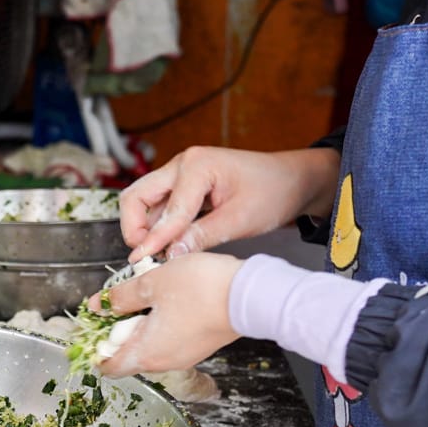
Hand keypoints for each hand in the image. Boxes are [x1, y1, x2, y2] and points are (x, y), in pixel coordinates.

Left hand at [88, 253, 243, 377]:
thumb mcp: (151, 283)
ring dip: (140, 325)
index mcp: (146, 353)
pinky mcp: (198, 346)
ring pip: (150, 347)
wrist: (250, 295)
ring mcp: (183, 356)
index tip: (91, 328)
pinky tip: (166, 299)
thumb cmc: (201, 289)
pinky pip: (169, 341)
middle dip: (117, 332)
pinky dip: (160, 324)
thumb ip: (120, 296)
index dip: (94, 349)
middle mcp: (164, 362)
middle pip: (128, 356)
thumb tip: (98, 304)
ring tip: (144, 294)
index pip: (108, 368)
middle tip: (118, 303)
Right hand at [119, 145, 339, 260]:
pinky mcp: (184, 187)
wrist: (293, 181)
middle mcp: (182, 165)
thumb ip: (202, 236)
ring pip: (144, 202)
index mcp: (197, 165)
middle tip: (143, 254)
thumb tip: (170, 255)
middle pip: (137, 196)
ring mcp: (180, 174)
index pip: (167, 210)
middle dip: (134, 227)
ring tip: (157, 254)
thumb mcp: (241, 219)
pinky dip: (158, 227)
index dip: (154, 240)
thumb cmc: (273, 192)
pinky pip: (159, 207)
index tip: (141, 261)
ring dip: (145, 228)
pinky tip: (169, 245)